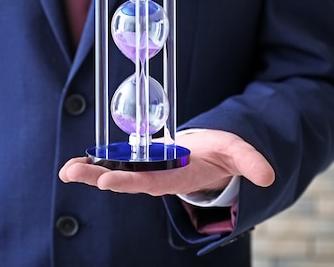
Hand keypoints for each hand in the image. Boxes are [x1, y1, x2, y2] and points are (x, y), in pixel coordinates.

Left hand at [59, 130, 274, 195]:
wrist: (214, 157)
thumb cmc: (222, 152)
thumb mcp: (238, 151)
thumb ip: (250, 162)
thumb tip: (267, 176)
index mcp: (180, 175)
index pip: (152, 181)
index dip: (129, 181)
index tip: (105, 181)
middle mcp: (160, 176)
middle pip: (127, 180)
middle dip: (99, 176)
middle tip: (70, 173)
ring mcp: (149, 169)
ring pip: (117, 172)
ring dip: (90, 172)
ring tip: (65, 170)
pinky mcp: (142, 161)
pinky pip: (116, 163)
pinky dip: (95, 163)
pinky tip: (74, 164)